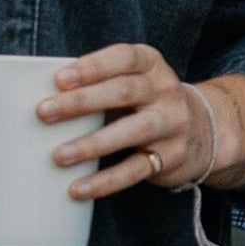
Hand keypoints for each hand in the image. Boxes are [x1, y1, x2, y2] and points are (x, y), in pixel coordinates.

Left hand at [47, 45, 224, 199]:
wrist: (200, 130)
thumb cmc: (145, 102)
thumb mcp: (132, 82)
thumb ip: (98, 84)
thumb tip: (45, 100)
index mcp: (151, 65)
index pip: (125, 58)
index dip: (93, 67)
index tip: (59, 79)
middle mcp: (166, 90)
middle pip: (125, 91)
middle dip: (81, 102)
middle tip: (44, 112)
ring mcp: (173, 123)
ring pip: (134, 130)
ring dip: (93, 143)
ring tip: (59, 155)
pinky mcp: (171, 156)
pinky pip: (136, 169)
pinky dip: (106, 181)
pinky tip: (79, 187)